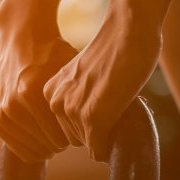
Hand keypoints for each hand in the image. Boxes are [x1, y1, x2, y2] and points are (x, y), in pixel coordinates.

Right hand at [0, 21, 77, 163]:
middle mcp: (14, 104)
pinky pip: (15, 146)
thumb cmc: (53, 52)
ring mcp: (2, 112)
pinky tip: (42, 139)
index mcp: (32, 92)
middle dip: (62, 143)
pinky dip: (30, 146)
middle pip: (47, 145)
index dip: (76, 138)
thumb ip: (80, 98)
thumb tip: (98, 129)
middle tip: (70, 133)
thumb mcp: (71, 70)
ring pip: (32, 150)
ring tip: (56, 135)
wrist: (21, 37)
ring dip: (46, 146)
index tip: (82, 130)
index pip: (60, 138)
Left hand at [43, 0, 161, 161]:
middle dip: (98, 130)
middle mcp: (56, 102)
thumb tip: (88, 125)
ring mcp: (72, 110)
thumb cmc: (115, 50)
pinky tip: (122, 119)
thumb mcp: (85, 76)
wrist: (129, 30)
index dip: (91, 121)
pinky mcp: (92, 117)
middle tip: (114, 103)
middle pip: (78, 139)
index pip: (67, 128)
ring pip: (91, 145)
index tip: (105, 100)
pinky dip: (112, 144)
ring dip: (107, 133)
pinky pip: (99, 149)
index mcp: (51, 92)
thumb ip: (80, 95)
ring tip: (118, 103)